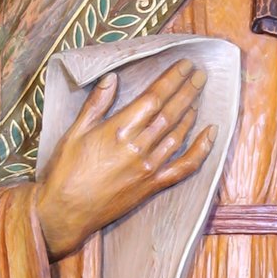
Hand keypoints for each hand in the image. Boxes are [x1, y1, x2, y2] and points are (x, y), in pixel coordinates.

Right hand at [33, 61, 214, 260]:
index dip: (172, 79)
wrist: (66, 212)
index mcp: (119, 130)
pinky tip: (211, 134)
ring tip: (199, 94)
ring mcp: (149, 168)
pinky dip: (200, 150)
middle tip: (200, 74)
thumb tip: (112, 78)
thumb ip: (96, 104)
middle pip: (170, 112)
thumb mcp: (74, 132)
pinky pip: (183, 167)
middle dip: (187, 90)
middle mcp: (139, 147)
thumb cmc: (65, 171)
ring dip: (191, 112)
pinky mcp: (152, 186)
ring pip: (178, 134)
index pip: (154, 97)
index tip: (185, 65)